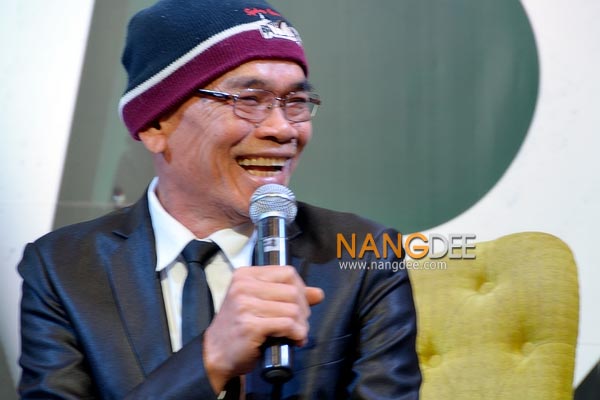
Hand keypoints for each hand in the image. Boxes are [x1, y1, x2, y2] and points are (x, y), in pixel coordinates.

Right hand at [202, 265, 323, 391]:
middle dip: (303, 310)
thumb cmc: (239, 327)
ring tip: (297, 334)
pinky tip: (294, 339)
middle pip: (293, 291)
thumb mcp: (260, 304)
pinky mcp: (250, 326)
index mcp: (246, 275)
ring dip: (301, 325)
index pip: (287, 272)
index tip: (300, 305)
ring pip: (292, 309)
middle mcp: (243, 287)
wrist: (216, 353)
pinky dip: (297, 334)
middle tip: (300, 324)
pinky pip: (287, 324)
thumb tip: (318, 293)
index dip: (301, 289)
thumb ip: (287, 295)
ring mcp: (245, 305)